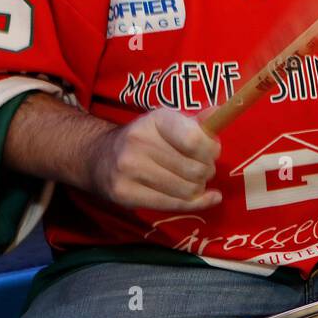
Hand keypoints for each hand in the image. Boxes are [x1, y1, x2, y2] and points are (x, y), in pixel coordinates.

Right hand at [87, 107, 221, 211]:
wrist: (99, 157)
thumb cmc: (145, 139)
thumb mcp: (167, 123)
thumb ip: (194, 122)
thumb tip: (218, 112)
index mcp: (155, 120)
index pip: (193, 139)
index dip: (211, 149)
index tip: (213, 152)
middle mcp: (139, 143)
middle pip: (195, 169)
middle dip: (207, 171)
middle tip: (204, 169)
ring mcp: (129, 170)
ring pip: (187, 190)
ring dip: (199, 188)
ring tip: (193, 181)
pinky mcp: (125, 194)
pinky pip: (173, 205)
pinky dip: (196, 203)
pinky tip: (204, 198)